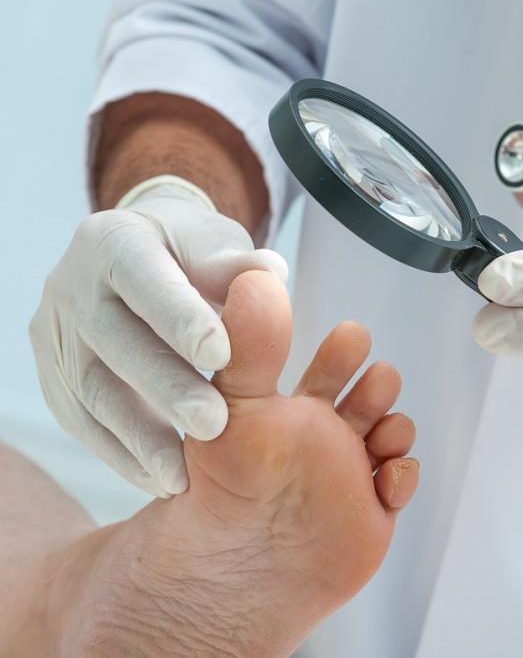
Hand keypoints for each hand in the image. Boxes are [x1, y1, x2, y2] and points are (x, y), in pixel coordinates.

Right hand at [30, 176, 287, 495]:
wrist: (142, 255)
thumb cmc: (190, 251)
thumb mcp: (215, 243)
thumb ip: (238, 265)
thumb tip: (271, 274)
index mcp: (114, 241)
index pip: (143, 279)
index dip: (179, 317)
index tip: (222, 356)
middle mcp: (72, 284)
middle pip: (113, 340)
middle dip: (165, 387)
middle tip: (215, 426)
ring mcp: (56, 331)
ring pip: (90, 390)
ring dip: (138, 437)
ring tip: (182, 475)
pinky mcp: (54, 373)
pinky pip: (80, 420)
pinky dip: (118, 453)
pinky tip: (158, 478)